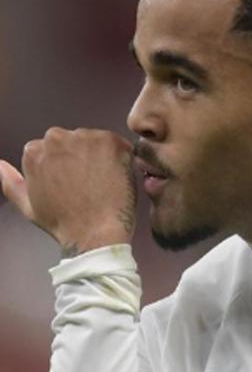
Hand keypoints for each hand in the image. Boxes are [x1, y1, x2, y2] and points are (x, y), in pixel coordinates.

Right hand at [0, 128, 136, 255]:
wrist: (94, 233)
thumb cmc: (63, 223)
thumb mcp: (28, 205)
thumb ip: (11, 181)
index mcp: (34, 151)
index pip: (52, 147)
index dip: (67, 165)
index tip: (75, 181)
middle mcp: (56, 138)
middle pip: (73, 139)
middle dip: (81, 156)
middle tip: (91, 182)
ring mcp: (84, 138)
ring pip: (95, 140)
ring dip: (101, 155)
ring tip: (104, 182)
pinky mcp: (110, 142)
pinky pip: (118, 143)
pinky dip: (121, 157)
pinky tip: (118, 177)